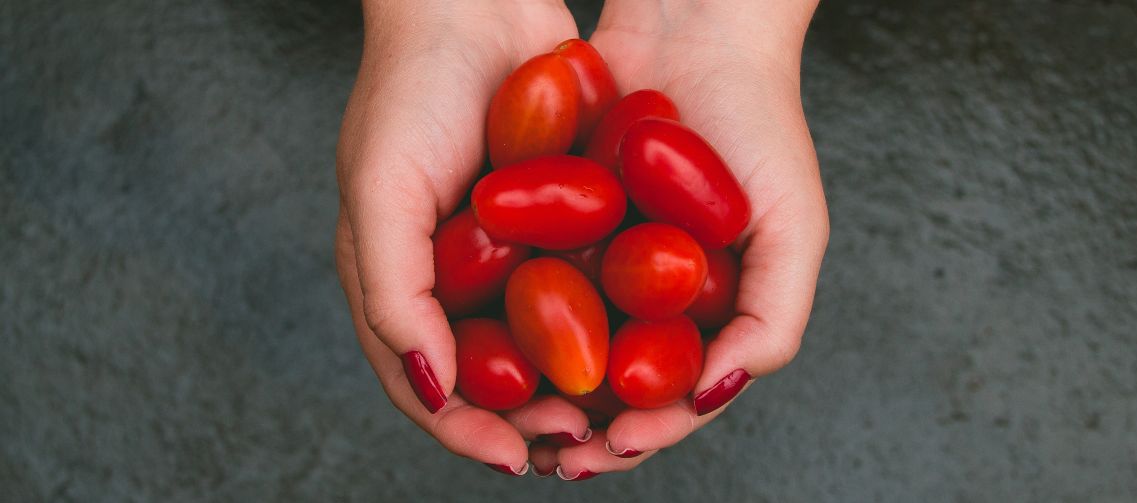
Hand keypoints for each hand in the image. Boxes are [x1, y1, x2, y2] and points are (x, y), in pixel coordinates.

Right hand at [334, 0, 590, 473]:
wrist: (475, 3)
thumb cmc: (409, 91)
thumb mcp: (379, 195)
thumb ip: (391, 296)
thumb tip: (432, 391)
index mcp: (399, 282)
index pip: (429, 385)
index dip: (468, 430)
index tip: (517, 457)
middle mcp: (453, 277)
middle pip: (493, 377)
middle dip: (533, 420)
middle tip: (580, 442)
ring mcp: (505, 250)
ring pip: (544, 343)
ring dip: (574, 385)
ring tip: (614, 414)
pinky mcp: (556, 220)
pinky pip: (580, 286)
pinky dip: (603, 323)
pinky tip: (638, 345)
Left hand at [545, 0, 828, 477]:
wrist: (696, 29)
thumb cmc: (762, 124)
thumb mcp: (793, 226)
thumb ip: (775, 318)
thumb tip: (714, 394)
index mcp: (710, 313)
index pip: (675, 397)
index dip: (646, 432)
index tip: (612, 445)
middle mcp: (651, 296)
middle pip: (610, 385)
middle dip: (579, 429)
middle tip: (549, 453)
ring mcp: (602, 261)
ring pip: (560, 346)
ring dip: (535, 391)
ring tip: (508, 418)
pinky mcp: (556, 224)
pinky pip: (528, 281)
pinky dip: (507, 316)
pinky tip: (479, 339)